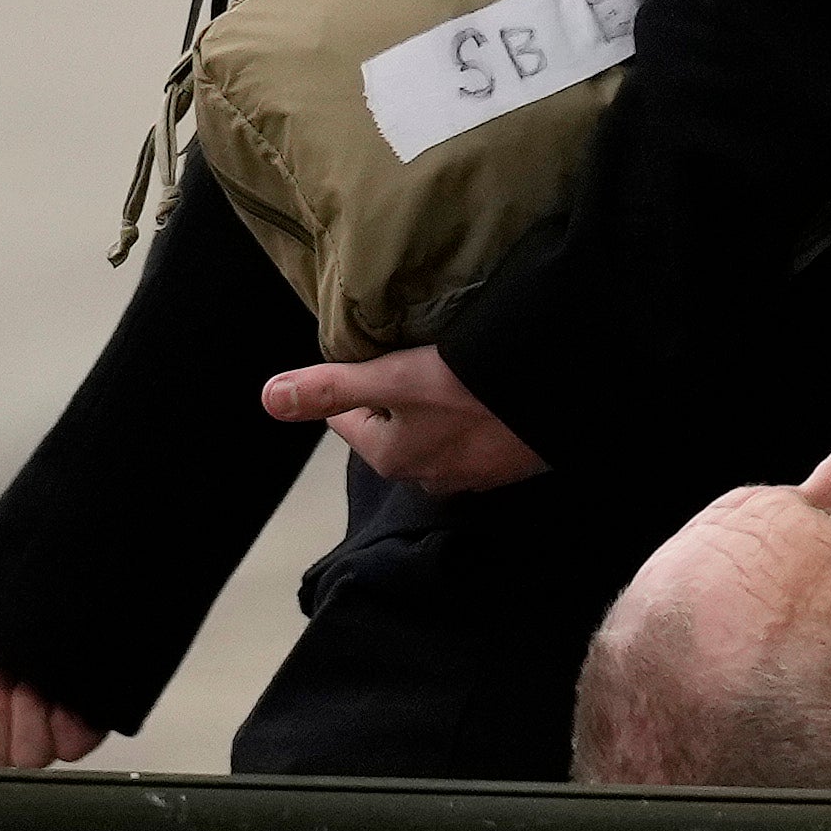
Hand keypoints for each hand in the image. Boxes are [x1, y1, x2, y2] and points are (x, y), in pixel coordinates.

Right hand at [0, 608, 102, 766]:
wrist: (48, 581)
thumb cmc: (1, 603)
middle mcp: (6, 725)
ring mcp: (45, 727)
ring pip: (25, 758)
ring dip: (22, 711)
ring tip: (27, 678)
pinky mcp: (84, 723)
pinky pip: (70, 748)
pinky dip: (60, 718)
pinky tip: (54, 690)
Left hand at [265, 343, 547, 496]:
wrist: (564, 398)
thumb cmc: (472, 389)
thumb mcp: (394, 378)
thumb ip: (331, 388)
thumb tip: (266, 399)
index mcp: (390, 458)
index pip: (350, 418)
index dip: (360, 381)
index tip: (385, 352)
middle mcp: (427, 478)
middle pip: (397, 428)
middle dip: (404, 397)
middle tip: (428, 357)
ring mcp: (475, 477)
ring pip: (440, 434)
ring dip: (446, 409)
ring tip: (464, 372)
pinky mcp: (515, 466)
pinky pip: (482, 438)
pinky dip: (483, 418)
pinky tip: (497, 393)